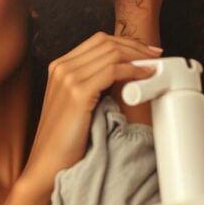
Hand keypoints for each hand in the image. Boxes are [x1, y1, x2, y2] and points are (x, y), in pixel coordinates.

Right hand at [21, 32, 160, 195]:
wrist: (47, 163)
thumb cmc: (64, 140)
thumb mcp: (77, 104)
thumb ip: (92, 84)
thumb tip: (124, 76)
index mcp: (59, 67)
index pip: (98, 41)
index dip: (125, 43)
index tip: (145, 52)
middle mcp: (61, 67)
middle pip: (106, 43)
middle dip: (135, 46)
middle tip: (155, 56)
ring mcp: (67, 79)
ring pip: (112, 54)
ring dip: (138, 57)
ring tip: (153, 67)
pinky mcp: (77, 93)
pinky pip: (113, 71)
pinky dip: (133, 70)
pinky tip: (145, 76)